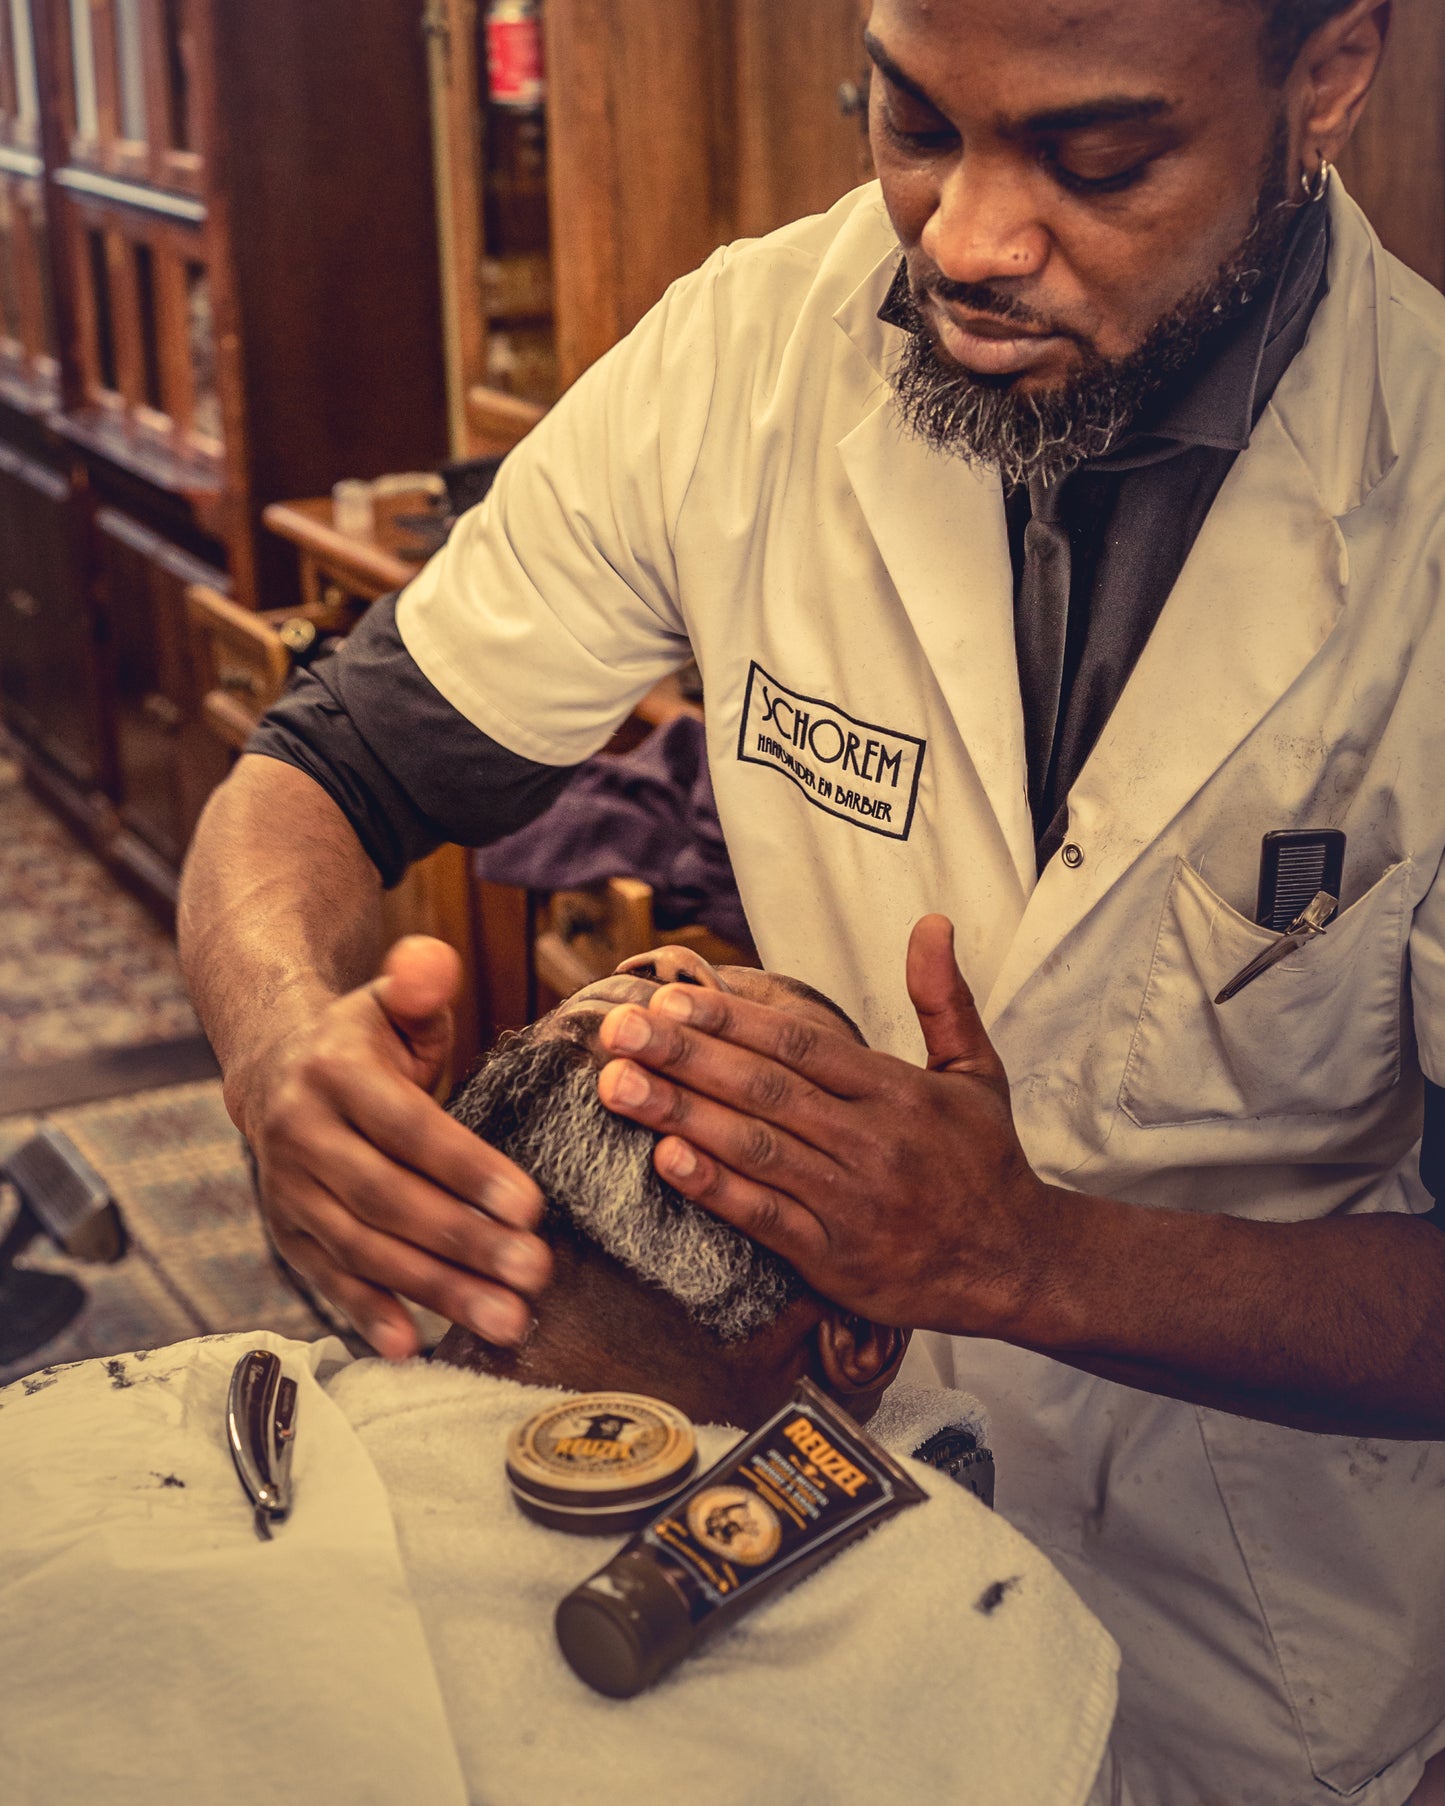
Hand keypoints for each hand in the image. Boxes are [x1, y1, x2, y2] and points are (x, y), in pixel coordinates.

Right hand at [227, 935, 549, 1357]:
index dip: (466, 1169)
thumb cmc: (360, 1037)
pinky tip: (411, 1345)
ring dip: (435, 1289)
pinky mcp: (288, 1232)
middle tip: (534, 1272)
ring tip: (507, 1319)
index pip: (406, 1127)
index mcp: (334, 1072)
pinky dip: (366, 1314)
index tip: (530, 1206)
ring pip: (363, 1248)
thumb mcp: (390, 1000)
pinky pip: (328, 1279)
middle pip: (387, 1198)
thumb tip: (434, 964)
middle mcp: (300, 1133)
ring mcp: (289, 1190)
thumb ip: (419, 981)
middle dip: (464, 1241)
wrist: (272, 1066)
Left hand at [594, 916, 1061, 1334]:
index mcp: (897, 1093)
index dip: (732, 1021)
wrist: (1019, 1263)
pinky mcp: (836, 1258)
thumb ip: (943, 999)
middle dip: (685, 1058)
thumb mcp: (976, 1072)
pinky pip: (766, 1219)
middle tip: (619, 1031)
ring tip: (618, 1086)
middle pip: (765, 1090)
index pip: (800, 1046)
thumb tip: (931, 923)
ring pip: (755, 1149)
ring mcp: (852, 1202)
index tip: (671, 999)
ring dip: (681, 1115)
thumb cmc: (986, 1162)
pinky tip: (666, 1159)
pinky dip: (715, 1190)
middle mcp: (872, 1142)